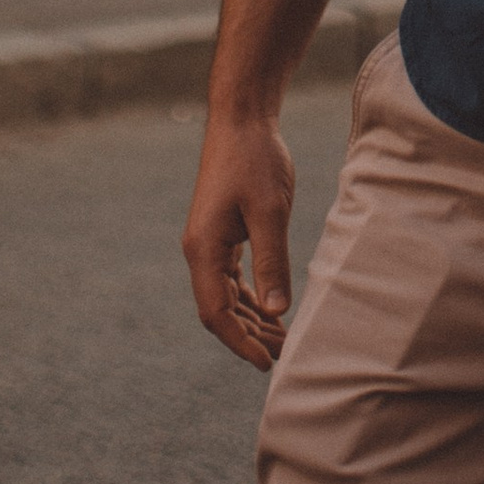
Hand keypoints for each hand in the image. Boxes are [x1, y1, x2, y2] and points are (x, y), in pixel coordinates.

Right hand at [182, 102, 296, 369]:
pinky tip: (272, 309)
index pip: (216, 313)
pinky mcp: (221, 232)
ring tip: (282, 339)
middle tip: (284, 356)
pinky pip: (232, 277)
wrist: (242, 119)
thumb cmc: (256, 160)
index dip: (240, 342)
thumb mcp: (270, 211)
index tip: (267, 364)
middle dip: (248, 336)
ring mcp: (208, 242)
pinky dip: (251, 297)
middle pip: (219, 310)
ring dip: (251, 319)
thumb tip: (277, 312)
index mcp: (204, 249)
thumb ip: (272, 261)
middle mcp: (200, 251)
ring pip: (226, 295)